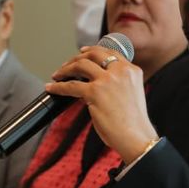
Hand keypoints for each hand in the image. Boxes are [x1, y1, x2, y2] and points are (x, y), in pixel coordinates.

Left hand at [46, 45, 157, 163]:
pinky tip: (52, 88)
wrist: (137, 137)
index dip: (93, 50)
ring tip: (57, 75)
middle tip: (67, 65)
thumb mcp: (131, 94)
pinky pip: (71, 86)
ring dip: (65, 69)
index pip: (110, 52)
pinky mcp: (95, 92)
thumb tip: (93, 83)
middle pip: (94, 54)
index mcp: (132, 71)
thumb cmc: (134, 123)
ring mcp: (107, 80)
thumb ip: (117, 84)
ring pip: (80, 65)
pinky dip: (58, 87)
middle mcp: (120, 71)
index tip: (83, 52)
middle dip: (77, 57)